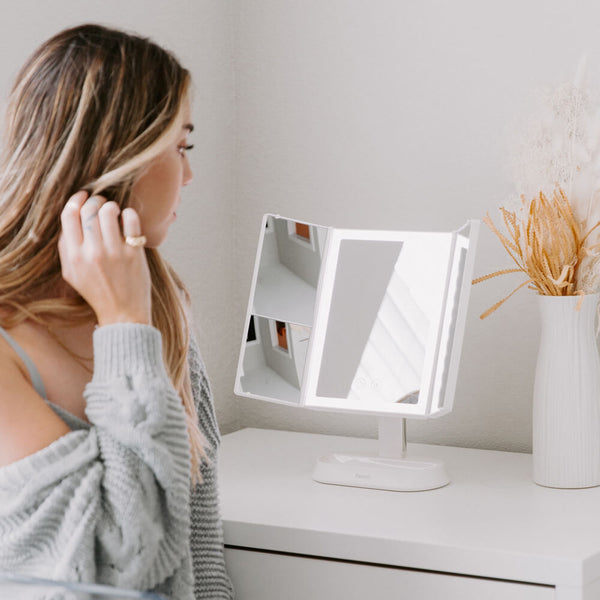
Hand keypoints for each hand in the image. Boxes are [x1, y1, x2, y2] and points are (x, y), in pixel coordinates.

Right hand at [58, 191, 151, 325]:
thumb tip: (70, 217)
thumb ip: (67, 247)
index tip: (83, 196)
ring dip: (112, 205)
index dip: (75, 200)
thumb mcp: (72, 274)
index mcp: (73, 257)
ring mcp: (114, 253)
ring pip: (109, 212)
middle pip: (89, 210)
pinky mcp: (134, 254)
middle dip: (95, 200)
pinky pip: (131, 221)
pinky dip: (129, 214)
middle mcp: (92, 253)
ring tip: (114, 210)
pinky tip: (128, 219)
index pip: (69, 216)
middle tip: (101, 202)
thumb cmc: (97, 292)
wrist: (123, 313)